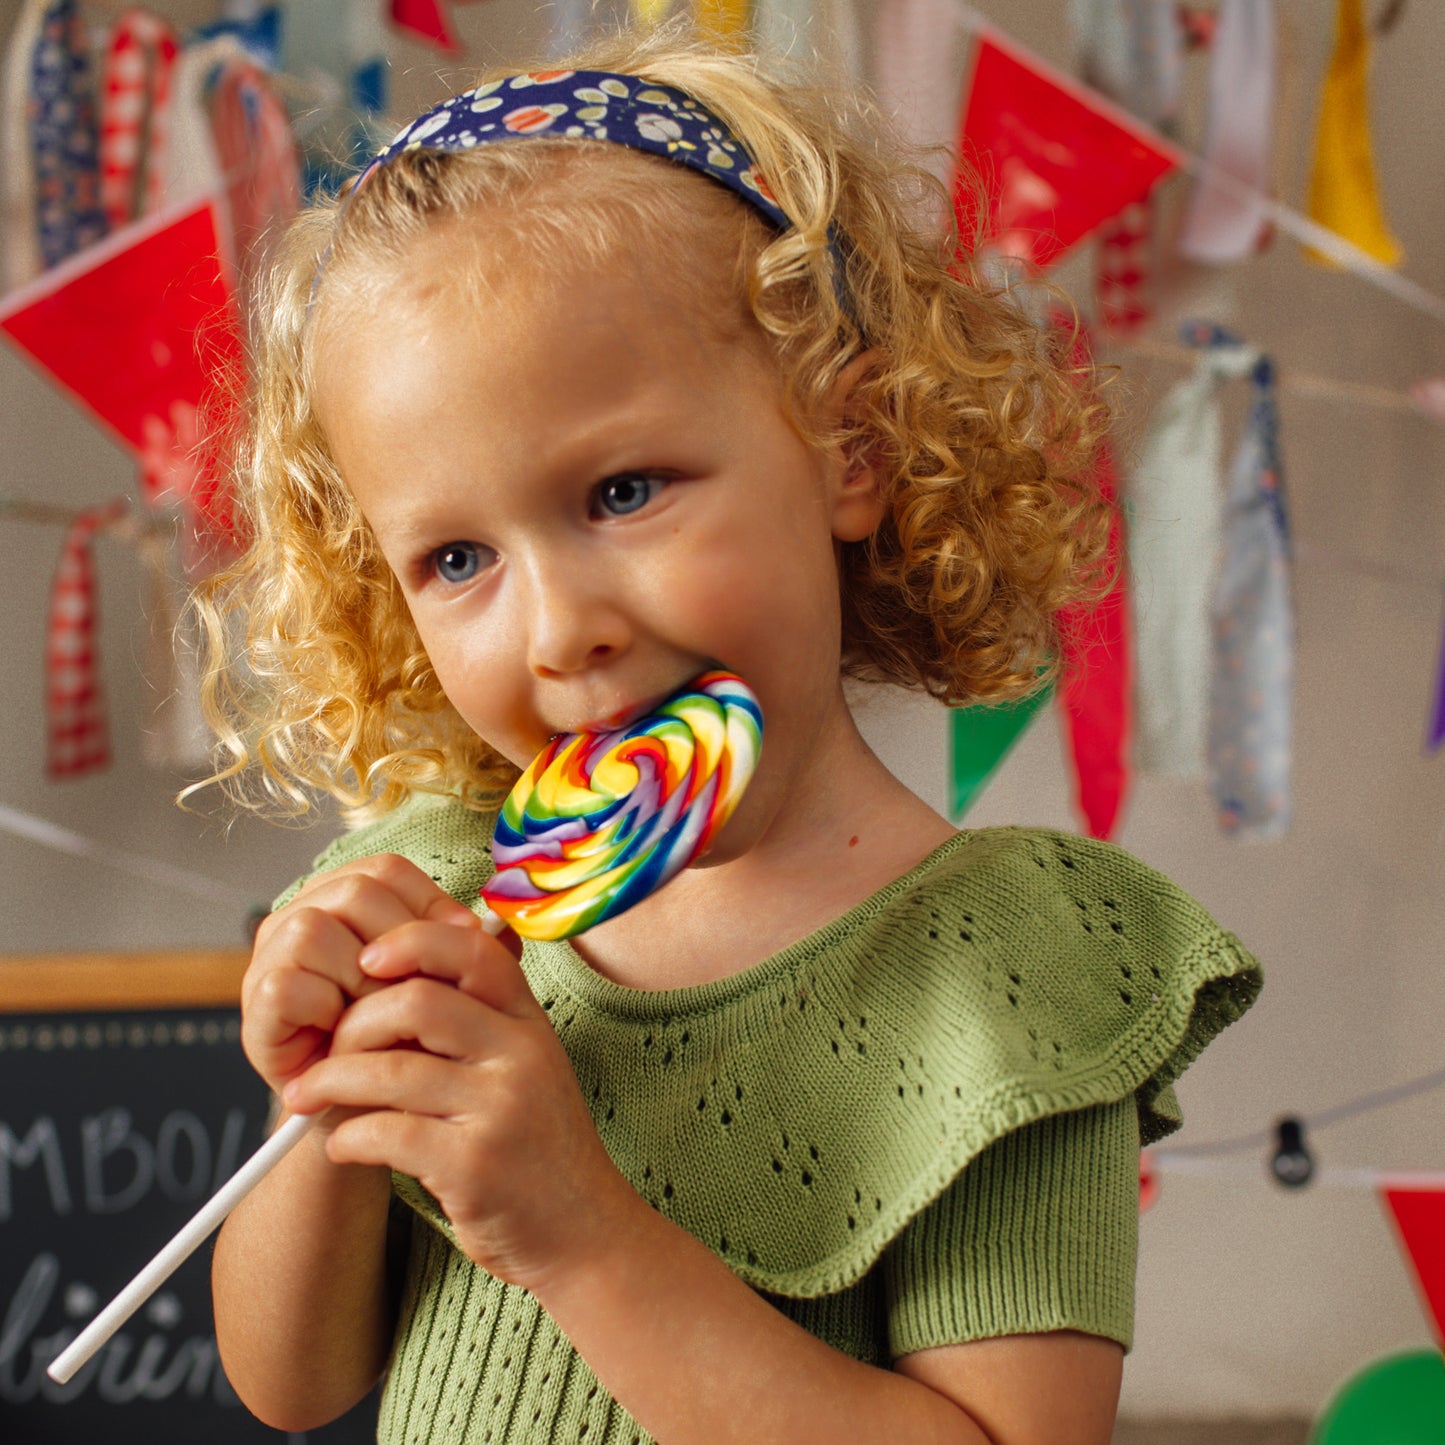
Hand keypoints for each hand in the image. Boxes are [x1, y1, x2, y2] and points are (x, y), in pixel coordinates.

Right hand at [242, 853, 479, 1098]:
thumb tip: (486, 925)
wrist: (370, 1107)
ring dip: (360, 979)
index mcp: (347, 897)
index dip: (429, 903)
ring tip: (377, 1015)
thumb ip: (464, 949)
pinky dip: (324, 1011)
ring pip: (314, 931)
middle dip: (397, 942)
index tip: (463, 944)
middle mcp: (302, 915)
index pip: (387, 871)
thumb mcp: (444, 984)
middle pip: (353, 892)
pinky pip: (288, 986)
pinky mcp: (256, 1006)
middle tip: (415, 989)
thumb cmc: (405, 1035)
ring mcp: (271, 958)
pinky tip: (341, 1031)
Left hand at [280, 913, 637, 1294]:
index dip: (412, 941)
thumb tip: (388, 988)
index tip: (366, 960)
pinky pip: (386, 1133)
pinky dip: (348, 1137)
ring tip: (308, 1096)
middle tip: (326, 1049)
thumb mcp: (527, 1068)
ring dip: (331, 1082)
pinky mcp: (474, 1165)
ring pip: (391, 1070)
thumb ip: (476, 1025)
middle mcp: (521, 1054)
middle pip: (416, 1003)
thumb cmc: (537, 1146)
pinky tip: (343, 1145)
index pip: (471, 951)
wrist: (582, 1230)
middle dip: (353, 1024)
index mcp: (529, 1022)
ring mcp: (500, 1108)